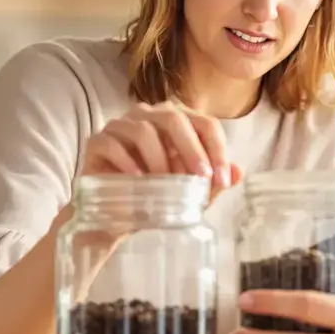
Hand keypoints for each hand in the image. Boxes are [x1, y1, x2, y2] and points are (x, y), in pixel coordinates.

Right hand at [81, 100, 242, 197]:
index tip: (222, 180)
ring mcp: (120, 125)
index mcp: (176, 122)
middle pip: (174, 119)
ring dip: (159, 159)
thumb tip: (238, 172)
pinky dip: (127, 161)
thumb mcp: (189, 192)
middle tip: (201, 178)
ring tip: (165, 184)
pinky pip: (112, 143)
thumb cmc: (155, 197)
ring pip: (143, 130)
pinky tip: (138, 180)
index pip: (204, 123)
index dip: (217, 149)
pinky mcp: (96, 141)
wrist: (116, 217)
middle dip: (192, 150)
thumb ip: (212, 180)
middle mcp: (148, 116)